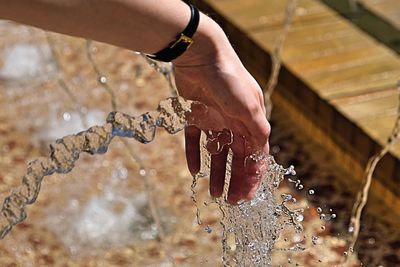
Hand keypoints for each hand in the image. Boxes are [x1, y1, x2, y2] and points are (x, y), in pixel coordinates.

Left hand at [174, 16, 269, 203]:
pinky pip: (194, 141)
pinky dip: (194, 155)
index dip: (252, 177)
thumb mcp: (248, 107)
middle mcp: (234, 123)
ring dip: (217, 173)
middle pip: (236, 158)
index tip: (247, 196)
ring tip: (214, 193)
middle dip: (235, 180)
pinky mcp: (195, 116)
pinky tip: (194, 170)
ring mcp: (214, 120)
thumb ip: (257, 131)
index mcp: (251, 122)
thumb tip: (264, 156)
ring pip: (217, 153)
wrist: (201, 56)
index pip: (255, 155)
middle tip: (230, 201)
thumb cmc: (229, 80)